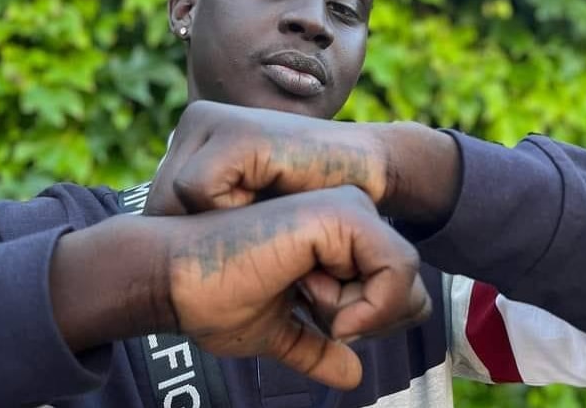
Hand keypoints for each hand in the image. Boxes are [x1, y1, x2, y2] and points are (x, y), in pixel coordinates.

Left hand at [145, 100, 388, 215]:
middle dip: (194, 231)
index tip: (229, 238)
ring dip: (214, 222)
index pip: (156, 203)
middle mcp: (195, 121)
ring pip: (173, 200)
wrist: (365, 171)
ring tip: (257, 209)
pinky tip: (266, 195)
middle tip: (244, 227)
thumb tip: (152, 240)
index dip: (187, 235)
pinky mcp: (234, 131)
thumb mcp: (243, 200)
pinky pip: (197, 189)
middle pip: (158, 204)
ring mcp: (211, 120)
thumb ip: (205, 206)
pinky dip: (228, 208)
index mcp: (193, 137)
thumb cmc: (306, 194)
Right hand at [165, 186, 430, 389]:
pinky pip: (396, 267)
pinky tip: (311, 294)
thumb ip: (318, 348)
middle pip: (411, 285)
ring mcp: (345, 209)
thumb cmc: (215, 300)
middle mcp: (347, 215)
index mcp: (336, 239)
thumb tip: (353, 375)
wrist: (174, 279)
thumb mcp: (277, 332)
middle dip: (372, 319)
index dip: (373, 325)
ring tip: (300, 291)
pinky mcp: (338, 214)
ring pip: (405, 277)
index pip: (398, 288)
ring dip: (359, 311)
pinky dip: (367, 303)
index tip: (327, 330)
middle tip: (314, 311)